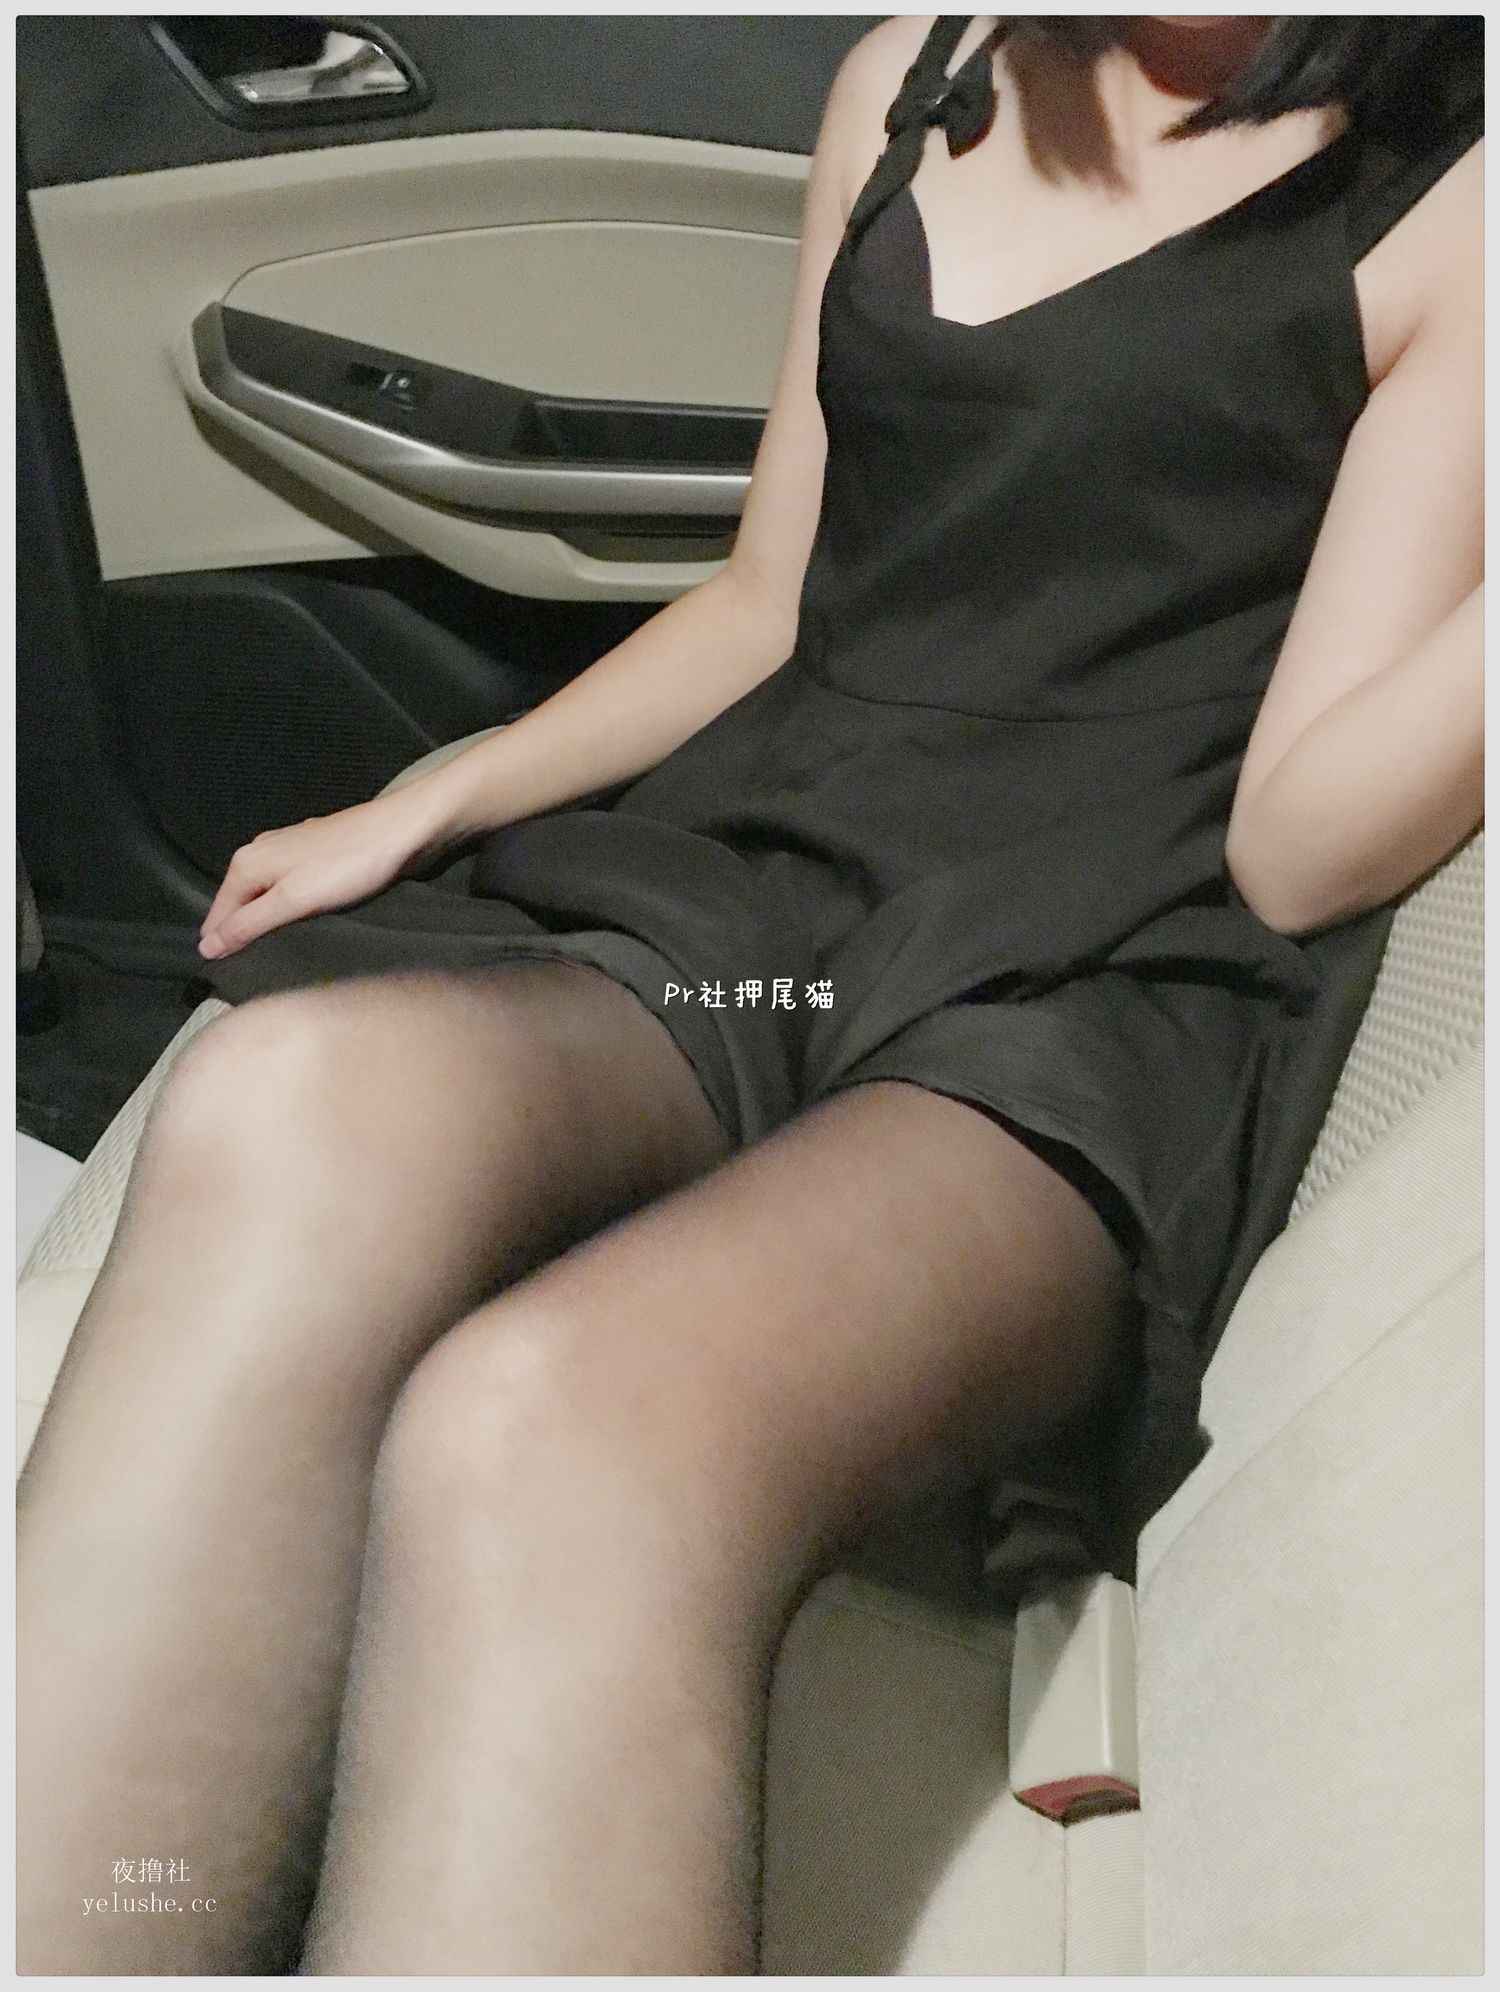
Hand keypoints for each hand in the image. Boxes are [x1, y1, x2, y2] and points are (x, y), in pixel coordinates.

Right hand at [197, 790, 444, 959]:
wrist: (403, 830)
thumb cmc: (350, 866)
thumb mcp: (294, 901)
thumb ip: (249, 924)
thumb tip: (206, 947)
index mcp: (247, 862)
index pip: (217, 916)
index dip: (221, 946)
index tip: (229, 976)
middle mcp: (260, 850)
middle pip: (238, 904)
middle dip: (242, 934)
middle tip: (254, 970)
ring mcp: (288, 849)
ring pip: (263, 895)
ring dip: (267, 922)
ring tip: (277, 953)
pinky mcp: (315, 852)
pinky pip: (287, 887)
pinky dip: (289, 907)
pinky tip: (302, 922)